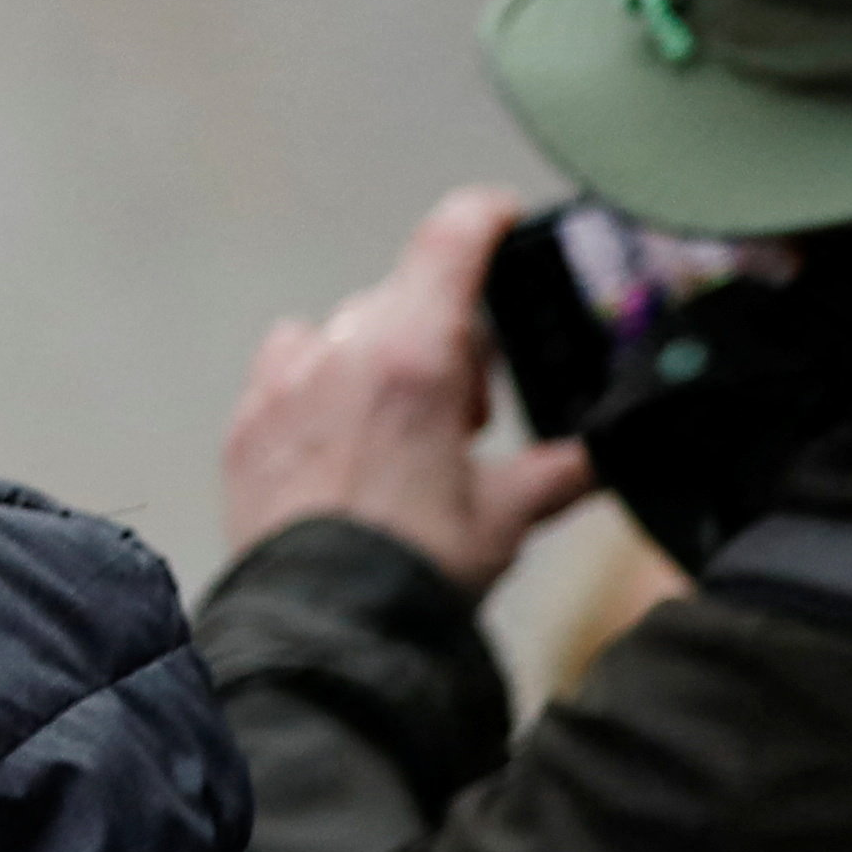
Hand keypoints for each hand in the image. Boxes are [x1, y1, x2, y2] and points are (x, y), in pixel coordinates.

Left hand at [221, 185, 600, 590]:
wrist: (321, 633)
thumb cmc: (411, 573)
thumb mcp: (506, 515)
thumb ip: (563, 469)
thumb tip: (606, 455)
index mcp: (414, 354)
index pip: (453, 236)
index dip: (486, 218)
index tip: (505, 225)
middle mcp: (341, 354)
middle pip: (405, 296)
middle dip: (444, 336)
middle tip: (464, 414)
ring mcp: (283, 387)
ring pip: (342, 332)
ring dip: (377, 359)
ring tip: (398, 432)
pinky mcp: (245, 427)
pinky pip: (285, 372)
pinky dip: (317, 390)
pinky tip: (340, 447)